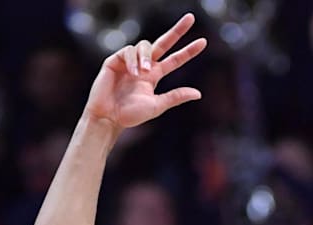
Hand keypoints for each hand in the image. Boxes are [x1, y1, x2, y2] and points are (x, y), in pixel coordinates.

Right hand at [83, 13, 206, 130]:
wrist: (108, 118)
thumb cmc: (130, 115)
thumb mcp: (157, 105)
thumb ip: (175, 97)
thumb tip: (198, 93)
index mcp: (154, 75)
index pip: (175, 60)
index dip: (188, 51)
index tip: (204, 42)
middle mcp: (144, 65)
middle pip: (163, 43)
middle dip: (177, 31)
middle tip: (191, 18)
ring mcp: (129, 61)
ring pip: (144, 45)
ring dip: (146, 56)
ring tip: (144, 72)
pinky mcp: (115, 60)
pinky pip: (128, 51)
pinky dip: (132, 60)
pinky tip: (132, 72)